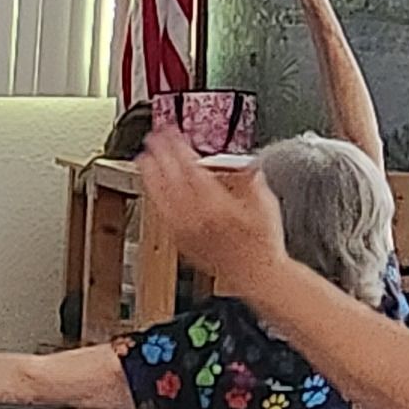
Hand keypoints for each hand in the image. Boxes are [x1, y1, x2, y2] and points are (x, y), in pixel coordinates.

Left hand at [135, 130, 289, 296]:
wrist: (257, 275)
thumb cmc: (263, 241)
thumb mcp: (264, 201)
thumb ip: (248, 177)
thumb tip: (237, 161)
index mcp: (216, 204)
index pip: (189, 168)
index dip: (177, 148)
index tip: (169, 133)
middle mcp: (196, 217)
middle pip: (170, 179)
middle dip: (160, 156)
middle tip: (152, 139)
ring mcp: (185, 230)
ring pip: (161, 197)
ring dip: (150, 175)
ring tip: (143, 160)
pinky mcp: (181, 241)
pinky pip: (162, 215)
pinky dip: (155, 198)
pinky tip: (152, 190)